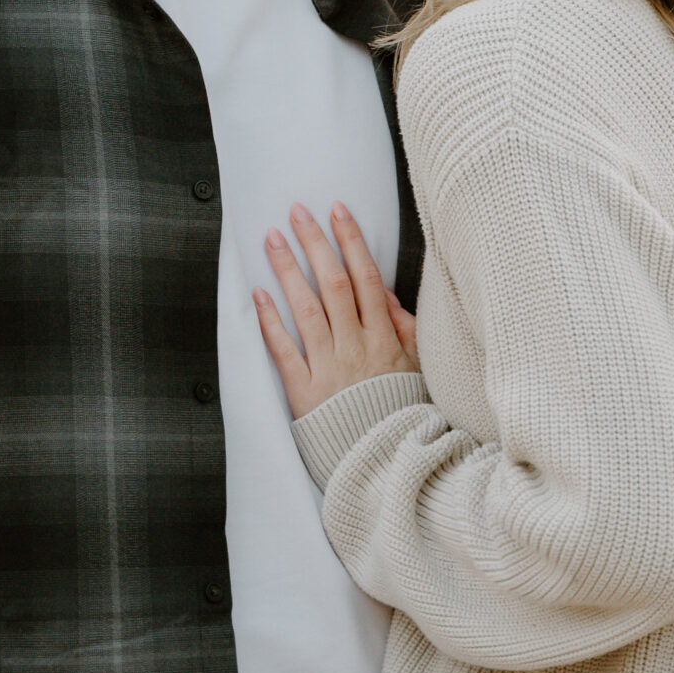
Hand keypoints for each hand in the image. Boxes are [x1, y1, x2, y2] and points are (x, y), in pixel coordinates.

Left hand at [255, 204, 416, 420]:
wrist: (384, 462)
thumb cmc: (398, 410)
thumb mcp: (415, 365)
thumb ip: (402, 326)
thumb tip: (383, 291)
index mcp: (384, 338)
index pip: (366, 278)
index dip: (351, 241)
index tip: (336, 210)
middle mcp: (356, 348)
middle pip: (334, 285)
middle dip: (315, 244)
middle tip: (297, 212)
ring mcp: (329, 369)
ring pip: (307, 310)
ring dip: (288, 271)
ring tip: (272, 239)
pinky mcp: (304, 393)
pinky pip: (283, 352)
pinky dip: (270, 322)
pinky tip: (258, 294)